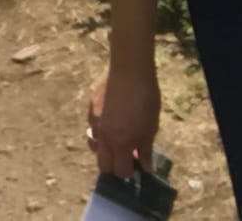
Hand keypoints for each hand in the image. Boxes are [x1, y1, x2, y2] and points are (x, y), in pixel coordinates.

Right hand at [88, 61, 159, 177]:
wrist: (130, 70)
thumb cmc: (146, 98)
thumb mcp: (151, 127)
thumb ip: (146, 150)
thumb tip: (146, 167)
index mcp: (120, 143)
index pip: (119, 171)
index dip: (129, 171)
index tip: (136, 165)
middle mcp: (103, 136)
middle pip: (102, 164)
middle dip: (113, 165)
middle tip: (125, 155)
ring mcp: (93, 121)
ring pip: (93, 144)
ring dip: (104, 147)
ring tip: (116, 138)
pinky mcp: (90, 107)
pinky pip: (92, 125)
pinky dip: (100, 128)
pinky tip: (112, 117)